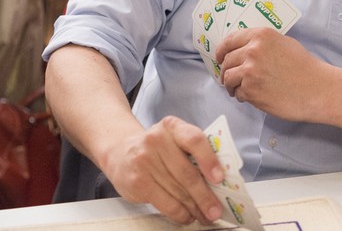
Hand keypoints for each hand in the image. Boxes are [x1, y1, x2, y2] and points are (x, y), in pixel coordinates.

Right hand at [103, 116, 224, 224]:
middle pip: (187, 173)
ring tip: (206, 216)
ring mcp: (144, 161)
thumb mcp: (174, 138)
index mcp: (172, 126)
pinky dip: (180, 213)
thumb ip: (194, 151)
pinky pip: (165, 203)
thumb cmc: (157, 147)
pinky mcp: (138, 182)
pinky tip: (187, 216)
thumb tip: (219, 180)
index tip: (220, 178)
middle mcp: (157, 140)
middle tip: (217, 210)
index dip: (209, 160)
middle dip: (205, 195)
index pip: (194, 139)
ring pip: (178, 191)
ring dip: (195, 208)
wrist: (121, 151)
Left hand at [216, 28, 329, 119]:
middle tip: (230, 78)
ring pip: (228, 78)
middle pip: (226, 61)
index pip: (229, 40)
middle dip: (226, 71)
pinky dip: (242, 96)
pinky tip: (253, 97)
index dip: (221, 50)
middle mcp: (252, 50)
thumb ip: (261, 43)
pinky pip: (238, 93)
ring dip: (231, 85)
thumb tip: (242, 48)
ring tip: (240, 90)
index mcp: (260, 35)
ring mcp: (250, 71)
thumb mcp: (283, 43)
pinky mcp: (251, 91)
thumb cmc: (304, 66)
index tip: (219, 58)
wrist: (317, 88)